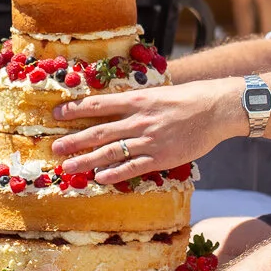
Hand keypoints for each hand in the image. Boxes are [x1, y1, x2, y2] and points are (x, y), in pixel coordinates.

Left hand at [50, 80, 245, 183]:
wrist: (216, 108)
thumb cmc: (190, 98)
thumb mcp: (159, 93)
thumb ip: (137, 101)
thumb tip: (117, 103)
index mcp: (137, 100)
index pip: (99, 104)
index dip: (76, 109)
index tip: (57, 113)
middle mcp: (138, 120)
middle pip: (99, 131)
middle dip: (74, 140)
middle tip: (55, 147)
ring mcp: (149, 140)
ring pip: (110, 152)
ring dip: (86, 160)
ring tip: (68, 167)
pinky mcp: (161, 157)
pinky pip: (133, 168)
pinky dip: (114, 173)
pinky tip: (99, 178)